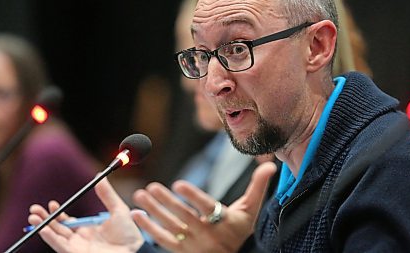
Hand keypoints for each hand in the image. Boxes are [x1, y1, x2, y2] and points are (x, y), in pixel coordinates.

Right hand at [28, 177, 143, 252]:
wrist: (134, 250)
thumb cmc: (129, 234)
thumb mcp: (118, 209)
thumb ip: (107, 194)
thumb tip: (100, 176)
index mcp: (89, 229)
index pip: (68, 221)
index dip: (58, 213)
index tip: (52, 203)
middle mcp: (81, 239)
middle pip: (58, 228)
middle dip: (45, 219)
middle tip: (34, 209)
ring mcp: (78, 247)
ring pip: (55, 236)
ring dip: (43, 226)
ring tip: (32, 217)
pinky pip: (60, 247)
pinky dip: (50, 238)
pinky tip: (43, 229)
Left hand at [132, 161, 276, 252]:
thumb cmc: (240, 229)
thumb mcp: (250, 209)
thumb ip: (258, 186)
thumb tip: (272, 164)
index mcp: (224, 222)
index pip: (207, 208)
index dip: (193, 196)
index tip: (179, 184)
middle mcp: (208, 235)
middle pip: (184, 217)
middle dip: (166, 202)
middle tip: (151, 187)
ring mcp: (193, 245)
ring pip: (171, 227)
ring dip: (154, 211)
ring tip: (141, 195)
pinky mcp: (182, 252)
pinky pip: (164, 240)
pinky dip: (149, 228)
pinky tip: (137, 215)